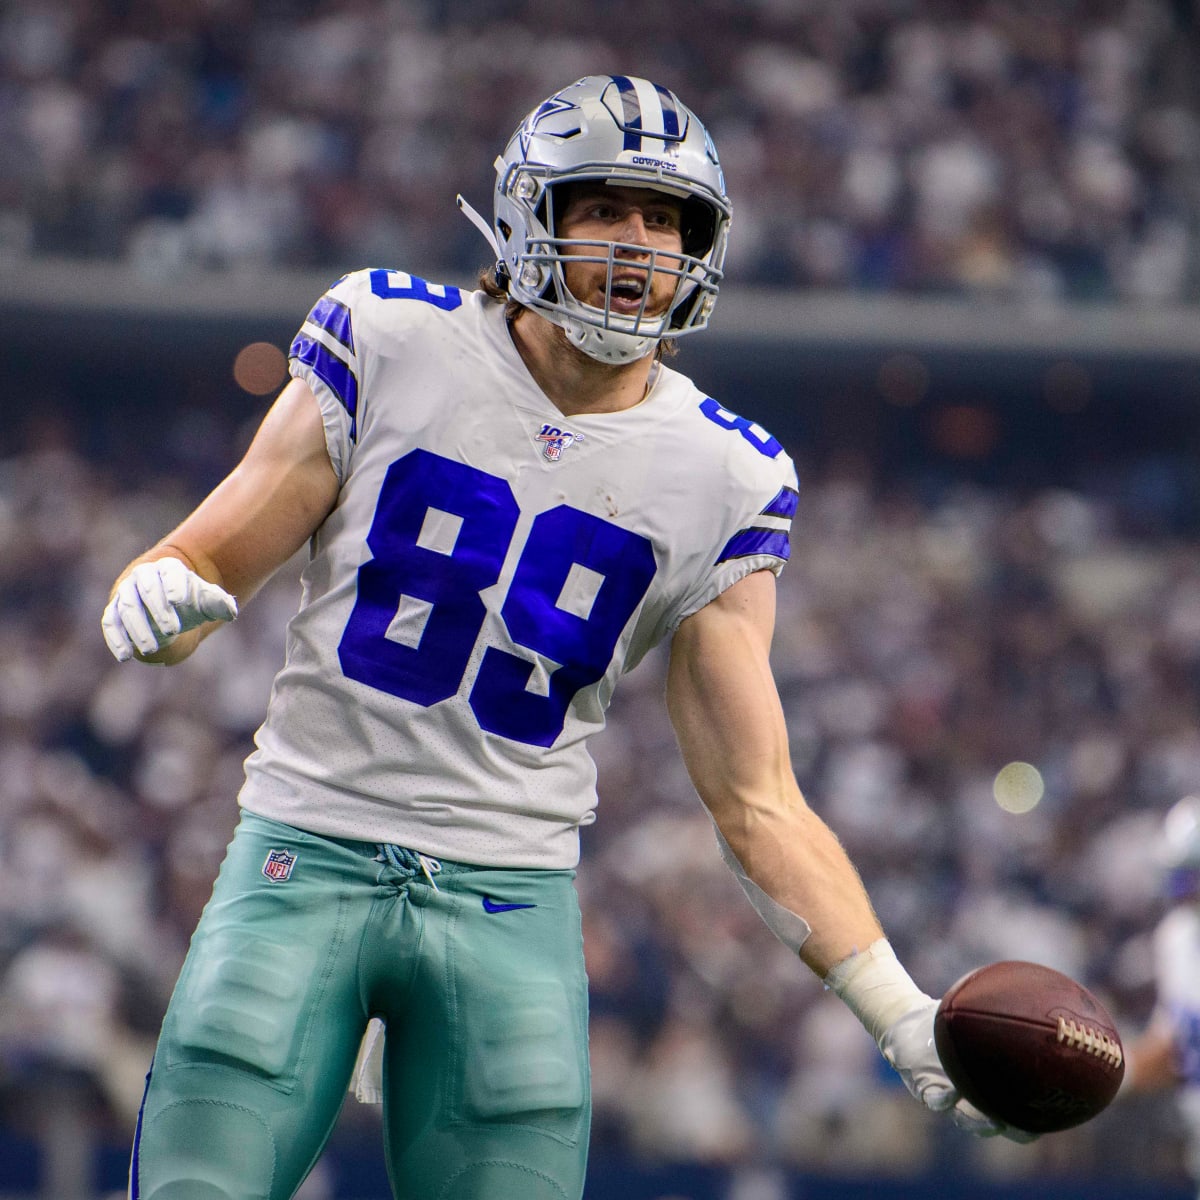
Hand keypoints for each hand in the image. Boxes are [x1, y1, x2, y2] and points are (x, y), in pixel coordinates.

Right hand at [102, 557, 237, 661]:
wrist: (168, 608)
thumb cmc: (191, 602)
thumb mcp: (208, 602)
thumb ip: (219, 603)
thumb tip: (230, 610)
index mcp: (169, 569)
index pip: (170, 573)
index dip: (174, 585)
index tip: (180, 601)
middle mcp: (143, 576)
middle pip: (147, 589)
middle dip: (159, 609)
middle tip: (173, 630)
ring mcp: (126, 593)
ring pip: (127, 607)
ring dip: (138, 628)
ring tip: (151, 649)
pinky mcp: (114, 612)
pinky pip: (111, 623)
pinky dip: (115, 639)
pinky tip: (124, 656)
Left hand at [879, 998, 1039, 1143]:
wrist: (907, 1018)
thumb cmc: (945, 1019)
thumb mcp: (973, 1018)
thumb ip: (998, 1016)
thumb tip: (1034, 1002)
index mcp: (983, 1081)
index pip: (1012, 1107)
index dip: (1031, 1117)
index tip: (1052, 1116)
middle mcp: (968, 1093)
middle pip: (995, 1121)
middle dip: (1013, 1129)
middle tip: (1029, 1130)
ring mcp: (947, 1095)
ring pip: (966, 1120)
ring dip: (980, 1124)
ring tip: (995, 1124)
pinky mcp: (925, 1090)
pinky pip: (936, 1101)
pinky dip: (946, 1101)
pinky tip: (954, 1093)